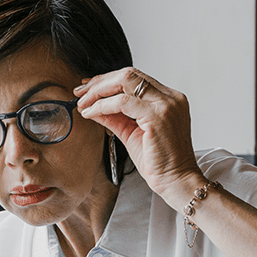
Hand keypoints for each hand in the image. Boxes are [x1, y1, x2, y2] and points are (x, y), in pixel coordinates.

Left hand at [75, 68, 204, 204]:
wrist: (176, 182)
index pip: (134, 78)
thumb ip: (114, 118)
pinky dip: (103, 105)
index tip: (88, 87)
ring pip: (125, 81)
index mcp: (168, 99)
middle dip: (100, 82)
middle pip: (128, 74)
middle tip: (80, 92)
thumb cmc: (159, 162)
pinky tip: (91, 113)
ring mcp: (166, 105)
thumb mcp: (131, 134)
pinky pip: (123, 102)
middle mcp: (170, 98)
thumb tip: (92, 107)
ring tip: (83, 104)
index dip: (107, 80)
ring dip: (98, 91)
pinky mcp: (158, 117)